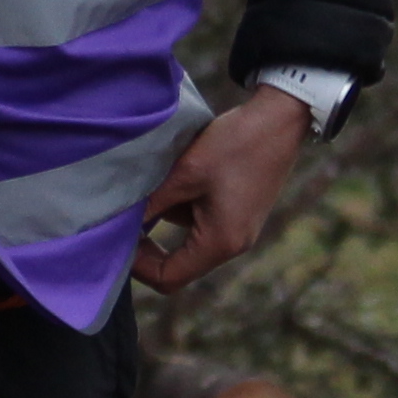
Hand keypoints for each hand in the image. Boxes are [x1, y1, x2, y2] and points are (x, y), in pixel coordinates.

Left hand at [134, 88, 312, 293]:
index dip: (138, 266)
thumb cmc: (234, 145)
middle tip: (126, 219)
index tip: (119, 238)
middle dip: (149, 245)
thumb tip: (117, 224)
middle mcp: (233, 245)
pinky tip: (177, 178)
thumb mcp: (184, 174)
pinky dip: (183, 208)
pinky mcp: (239, 215)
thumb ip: (152, 204)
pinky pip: (201, 224)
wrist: (280, 119)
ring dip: (165, 220)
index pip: (169, 278)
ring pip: (187, 242)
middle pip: (178, 265)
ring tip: (153, 186)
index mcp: (220, 242)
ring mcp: (238, 231)